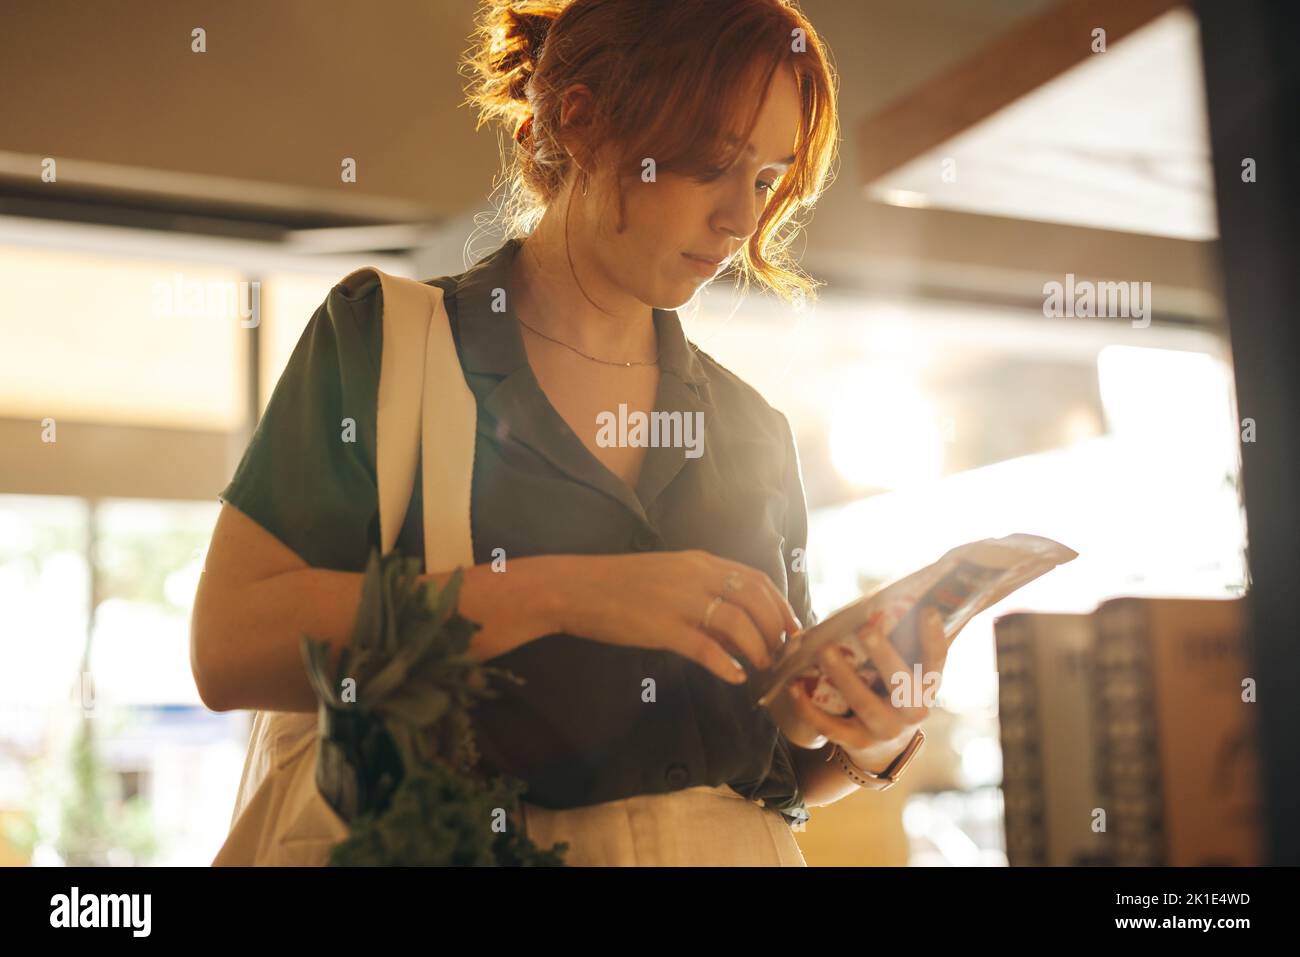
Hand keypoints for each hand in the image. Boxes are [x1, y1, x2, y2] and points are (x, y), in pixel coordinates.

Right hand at [550, 550, 801, 685]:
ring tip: (761, 667)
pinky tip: (734, 677)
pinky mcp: (662, 627)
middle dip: (776, 629)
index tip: (792, 629)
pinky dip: (726, 664)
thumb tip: (734, 619)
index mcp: (699, 561)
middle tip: (781, 655)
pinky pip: (706, 648)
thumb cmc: (619, 584)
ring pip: (738, 624)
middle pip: (756, 600)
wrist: (575, 587)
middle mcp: (696, 576)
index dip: (780, 605)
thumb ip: (701, 588)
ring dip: (757, 649)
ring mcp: (680, 601)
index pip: (756, 579)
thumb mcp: (668, 574)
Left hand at [776, 607, 954, 766]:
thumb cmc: (890, 690)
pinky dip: (809, 707)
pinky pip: (830, 726)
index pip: (936, 660)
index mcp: (926, 686)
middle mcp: (911, 711)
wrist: (884, 747)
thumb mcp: (903, 671)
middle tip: (866, 628)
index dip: (934, 636)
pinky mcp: (856, 742)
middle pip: (901, 683)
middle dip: (884, 655)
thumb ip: (899, 642)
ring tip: (823, 650)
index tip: (927, 609)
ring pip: (864, 703)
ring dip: (843, 676)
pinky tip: (794, 686)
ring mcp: (884, 730)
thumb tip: (879, 600)